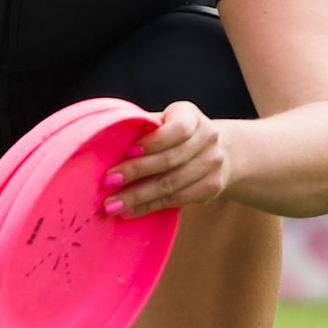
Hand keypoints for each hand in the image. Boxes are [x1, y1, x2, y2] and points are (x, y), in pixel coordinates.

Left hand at [106, 100, 233, 217]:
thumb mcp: (164, 121)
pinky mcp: (212, 187)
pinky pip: (176, 200)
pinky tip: (129, 211)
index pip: (177, 129)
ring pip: (172, 184)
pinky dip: (149, 207)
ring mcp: (212, 164)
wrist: (219, 151)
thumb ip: (144, 128)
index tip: (128, 152)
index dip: (153, 142)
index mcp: (190, 116)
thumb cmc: (175, 134)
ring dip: (138, 197)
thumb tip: (108, 143)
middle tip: (108, 181)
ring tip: (113, 205)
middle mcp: (208, 138)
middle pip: (170, 160)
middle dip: (136, 171)